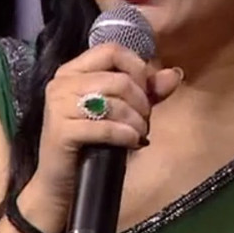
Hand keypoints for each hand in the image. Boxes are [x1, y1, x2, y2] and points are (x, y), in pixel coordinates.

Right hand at [31, 43, 183, 216]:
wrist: (62, 182)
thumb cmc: (91, 142)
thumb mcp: (121, 112)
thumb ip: (147, 91)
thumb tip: (175, 74)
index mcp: (73, 70)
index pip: (112, 51)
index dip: (137, 69)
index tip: (145, 92)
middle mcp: (62, 83)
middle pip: (118, 79)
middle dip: (141, 102)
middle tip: (144, 120)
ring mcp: (58, 106)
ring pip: (114, 101)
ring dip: (136, 120)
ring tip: (139, 133)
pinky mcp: (61, 131)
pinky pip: (105, 126)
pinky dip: (126, 134)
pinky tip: (133, 142)